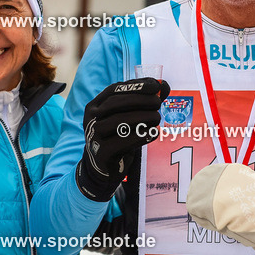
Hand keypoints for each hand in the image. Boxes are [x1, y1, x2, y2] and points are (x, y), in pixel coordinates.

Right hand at [75, 77, 169, 201]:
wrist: (104, 169)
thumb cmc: (118, 138)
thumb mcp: (128, 118)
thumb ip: (145, 101)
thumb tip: (164, 85)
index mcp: (95, 106)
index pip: (114, 90)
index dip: (135, 86)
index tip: (155, 85)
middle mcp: (90, 119)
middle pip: (115, 104)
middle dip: (140, 100)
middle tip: (158, 103)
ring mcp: (93, 136)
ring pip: (118, 121)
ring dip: (142, 117)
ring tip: (157, 117)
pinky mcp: (100, 153)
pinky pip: (122, 142)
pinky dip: (140, 136)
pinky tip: (153, 133)